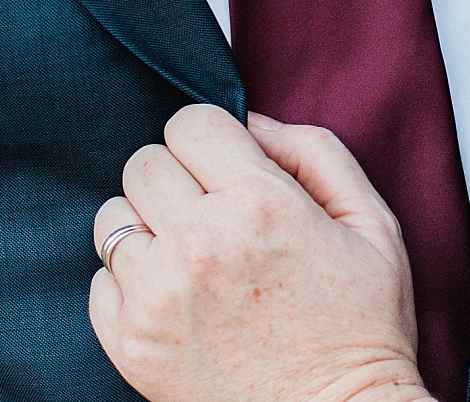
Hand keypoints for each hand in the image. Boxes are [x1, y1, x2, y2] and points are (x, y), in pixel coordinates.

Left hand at [90, 106, 433, 401]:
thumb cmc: (363, 326)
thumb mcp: (371, 221)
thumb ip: (313, 151)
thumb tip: (251, 122)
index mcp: (258, 202)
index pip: (188, 122)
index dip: (212, 138)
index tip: (229, 167)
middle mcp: (198, 242)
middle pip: (143, 162)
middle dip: (178, 176)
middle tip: (211, 209)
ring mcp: (158, 298)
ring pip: (113, 217)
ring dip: (147, 225)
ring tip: (188, 253)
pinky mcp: (133, 347)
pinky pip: (98, 281)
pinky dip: (128, 281)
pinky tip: (173, 295)